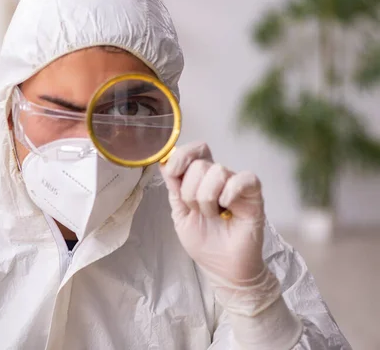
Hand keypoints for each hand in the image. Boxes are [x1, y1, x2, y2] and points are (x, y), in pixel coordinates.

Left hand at [160, 141, 280, 316]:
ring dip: (208, 199)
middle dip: (191, 191)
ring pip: (217, 171)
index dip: (181, 156)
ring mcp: (236, 185)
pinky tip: (226, 209)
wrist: (223, 268)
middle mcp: (219, 177)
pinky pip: (243, 179)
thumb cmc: (204, 242)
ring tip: (213, 215)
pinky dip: (229, 192)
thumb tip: (163, 162)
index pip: (194, 151)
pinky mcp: (254, 195)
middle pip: (200, 164)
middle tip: (197, 211)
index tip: (172, 173)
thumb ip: (174, 188)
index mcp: (199, 179)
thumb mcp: (180, 214)